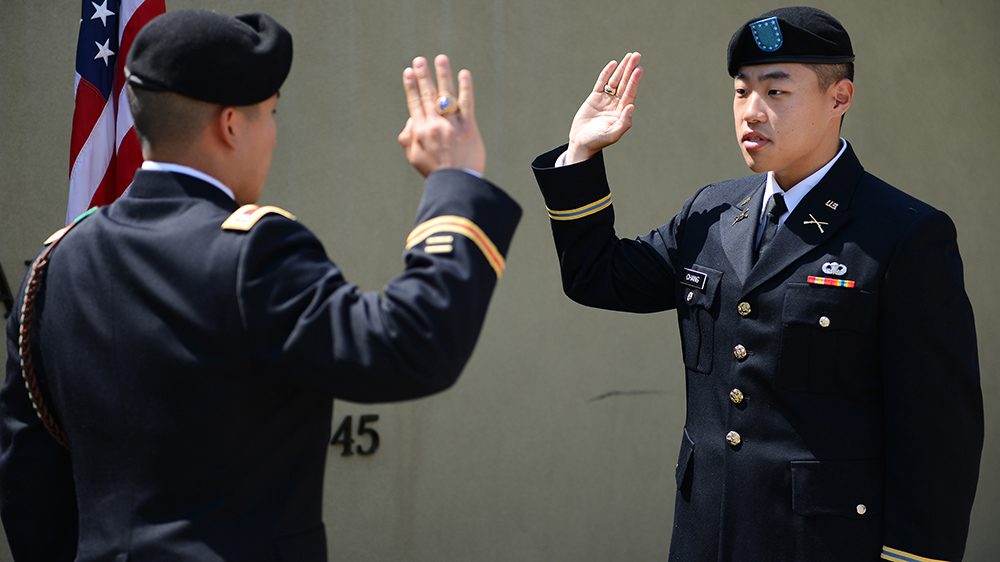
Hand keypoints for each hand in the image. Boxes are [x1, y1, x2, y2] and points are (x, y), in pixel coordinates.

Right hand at [398, 55, 484, 176]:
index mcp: (420, 132)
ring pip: (446, 95)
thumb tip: (410, 120)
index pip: (414, 104)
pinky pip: (467, 104)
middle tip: (419, 60)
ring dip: (442, 75)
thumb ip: (408, 139)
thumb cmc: (436, 173)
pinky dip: (465, 88)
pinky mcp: (468, 128)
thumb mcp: (414, 158)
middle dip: (423, 76)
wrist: (457, 184)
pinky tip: (464, 74)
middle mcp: (434, 126)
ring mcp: (452, 125)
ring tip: (440, 59)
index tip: (408, 72)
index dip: (411, 87)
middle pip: (428, 96)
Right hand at [566, 52, 643, 163]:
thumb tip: (631, 106)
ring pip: (615, 81)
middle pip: (624, 84)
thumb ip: (624, 122)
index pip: (630, 93)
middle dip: (630, 70)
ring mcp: (605, 100)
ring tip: (629, 56)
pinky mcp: (594, 98)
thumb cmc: (597, 141)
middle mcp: (616, 104)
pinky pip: (602, 83)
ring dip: (622, 69)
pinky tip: (613, 64)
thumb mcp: (612, 134)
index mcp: (622, 112)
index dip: (634, 81)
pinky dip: (607, 73)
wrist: (581, 143)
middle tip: (636, 55)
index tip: (638, 69)